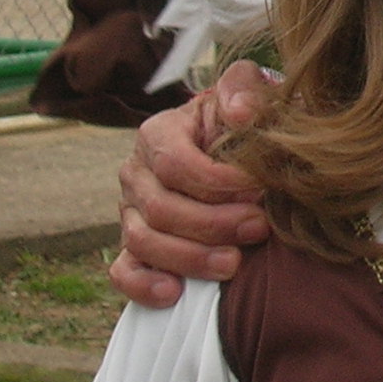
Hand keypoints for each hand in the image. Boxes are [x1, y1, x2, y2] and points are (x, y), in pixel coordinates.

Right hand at [109, 60, 278, 305]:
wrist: (236, 151)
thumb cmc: (243, 124)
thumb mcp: (246, 94)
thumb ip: (243, 88)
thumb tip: (240, 112)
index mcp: (159, 134)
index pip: (176, 164)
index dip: (217, 183)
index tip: (259, 192)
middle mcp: (137, 173)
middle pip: (161, 208)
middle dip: (212, 223)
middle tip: (258, 229)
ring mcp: (130, 212)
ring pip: (142, 241)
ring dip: (189, 258)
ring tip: (234, 263)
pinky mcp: (134, 247)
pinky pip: (123, 272)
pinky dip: (143, 285)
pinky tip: (175, 293)